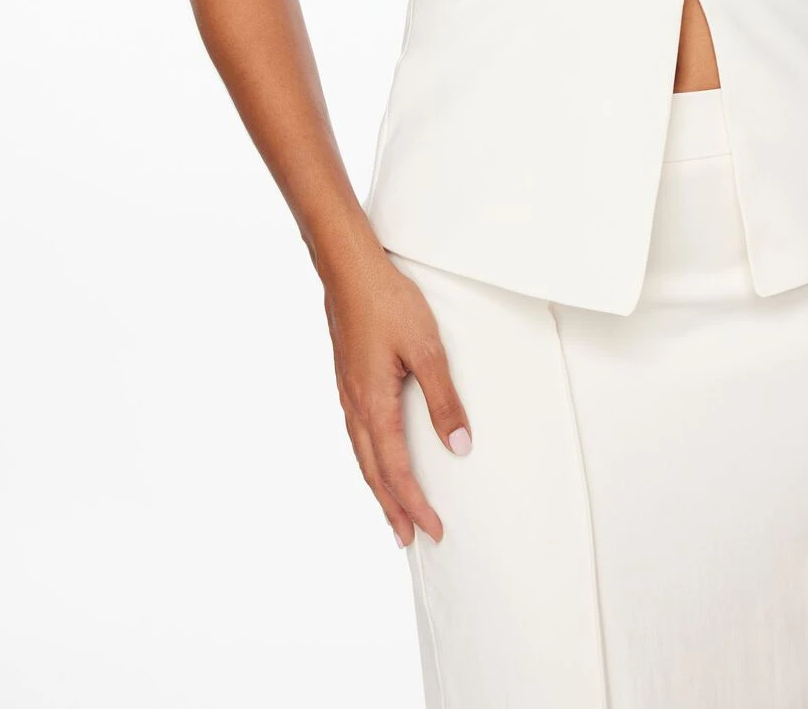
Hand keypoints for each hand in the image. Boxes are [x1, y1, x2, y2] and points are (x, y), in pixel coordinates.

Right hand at [323, 250, 472, 547]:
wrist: (349, 268)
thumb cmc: (388, 302)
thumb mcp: (427, 349)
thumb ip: (443, 399)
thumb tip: (459, 447)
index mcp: (374, 405)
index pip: (396, 471)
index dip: (415, 504)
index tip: (434, 530)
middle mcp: (355, 406)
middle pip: (373, 472)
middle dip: (392, 508)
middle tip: (409, 540)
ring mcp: (347, 392)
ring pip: (362, 454)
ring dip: (378, 486)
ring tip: (393, 508)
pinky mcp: (347, 378)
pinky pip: (357, 432)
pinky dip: (369, 457)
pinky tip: (376, 453)